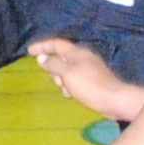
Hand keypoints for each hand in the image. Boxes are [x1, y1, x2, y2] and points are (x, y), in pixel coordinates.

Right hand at [29, 37, 143, 122]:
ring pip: (67, 71)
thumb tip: (42, 58)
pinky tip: (72, 95)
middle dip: (54, 69)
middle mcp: (83, 58)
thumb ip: (53, 65)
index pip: (56, 44)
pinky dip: (70, 86)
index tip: (29, 51)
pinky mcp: (92, 81)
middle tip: (56, 80)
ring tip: (66, 89)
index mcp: (77, 53)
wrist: (114, 100)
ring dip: (62, 80)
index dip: (42, 46)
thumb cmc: (90, 85)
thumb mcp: (67, 74)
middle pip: (61, 58)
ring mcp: (89, 69)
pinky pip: (74, 80)